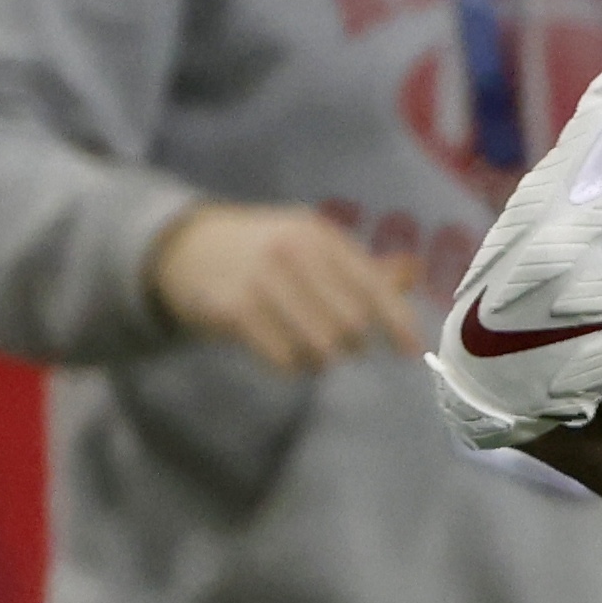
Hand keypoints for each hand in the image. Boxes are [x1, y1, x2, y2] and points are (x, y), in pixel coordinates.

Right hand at [150, 199, 423, 374]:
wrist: (186, 247)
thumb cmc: (262, 250)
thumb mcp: (311, 244)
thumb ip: (361, 265)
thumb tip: (414, 271)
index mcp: (320, 237)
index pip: (373, 286)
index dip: (397, 323)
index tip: (411, 352)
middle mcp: (294, 253)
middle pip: (351, 324)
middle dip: (353, 344)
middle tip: (340, 344)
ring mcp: (261, 281)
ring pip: (320, 345)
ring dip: (321, 358)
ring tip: (310, 349)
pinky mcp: (233, 310)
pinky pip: (283, 358)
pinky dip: (291, 365)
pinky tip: (283, 352)